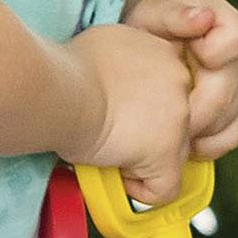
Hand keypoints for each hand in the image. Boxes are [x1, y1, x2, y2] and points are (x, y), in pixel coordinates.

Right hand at [64, 22, 204, 204]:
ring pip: (175, 153)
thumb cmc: (66, 71)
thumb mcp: (105, 48)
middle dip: (148, 133)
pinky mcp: (167, 152)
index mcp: (163, 53)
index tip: (127, 116)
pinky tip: (116, 176)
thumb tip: (117, 82)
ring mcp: (179, 117)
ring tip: (110, 153)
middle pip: (176, 119)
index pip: (170, 89)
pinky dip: (140, 189)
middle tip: (115, 134)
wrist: (59, 92)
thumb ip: (125, 64)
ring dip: (143, 158)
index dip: (148, 107)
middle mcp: (178, 80)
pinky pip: (165, 188)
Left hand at [124, 0, 237, 160]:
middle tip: (155, 119)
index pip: (237, 41)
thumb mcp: (154, 14)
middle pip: (225, 95)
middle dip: (188, 112)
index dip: (209, 54)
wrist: (155, 46)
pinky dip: (205, 146)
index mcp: (228, 24)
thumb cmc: (153, 27)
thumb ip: (174, 14)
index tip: (178, 59)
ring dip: (194, 132)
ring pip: (228, 122)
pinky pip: (230, 138)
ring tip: (163, 130)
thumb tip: (204, 18)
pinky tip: (181, 142)